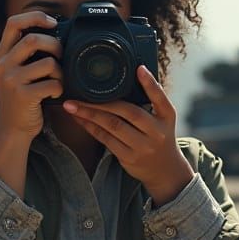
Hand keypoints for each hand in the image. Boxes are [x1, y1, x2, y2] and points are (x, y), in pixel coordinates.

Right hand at [0, 11, 63, 142]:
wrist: (12, 129)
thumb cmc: (20, 98)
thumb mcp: (14, 72)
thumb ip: (24, 54)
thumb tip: (52, 33)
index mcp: (1, 55)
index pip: (13, 23)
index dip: (35, 17)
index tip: (51, 22)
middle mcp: (3, 64)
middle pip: (34, 39)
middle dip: (55, 45)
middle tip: (60, 55)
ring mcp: (12, 80)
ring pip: (48, 63)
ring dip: (60, 72)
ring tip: (57, 80)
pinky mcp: (23, 95)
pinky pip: (53, 84)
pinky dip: (60, 89)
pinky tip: (54, 94)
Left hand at [63, 66, 193, 205]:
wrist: (165, 171)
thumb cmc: (159, 136)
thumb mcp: (163, 119)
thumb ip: (151, 100)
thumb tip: (131, 75)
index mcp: (166, 117)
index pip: (159, 98)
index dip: (150, 84)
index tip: (139, 69)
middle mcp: (156, 132)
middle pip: (128, 112)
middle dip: (102, 102)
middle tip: (79, 94)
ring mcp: (143, 146)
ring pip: (113, 126)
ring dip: (90, 114)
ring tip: (72, 106)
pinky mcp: (129, 158)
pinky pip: (106, 140)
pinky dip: (91, 128)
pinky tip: (80, 119)